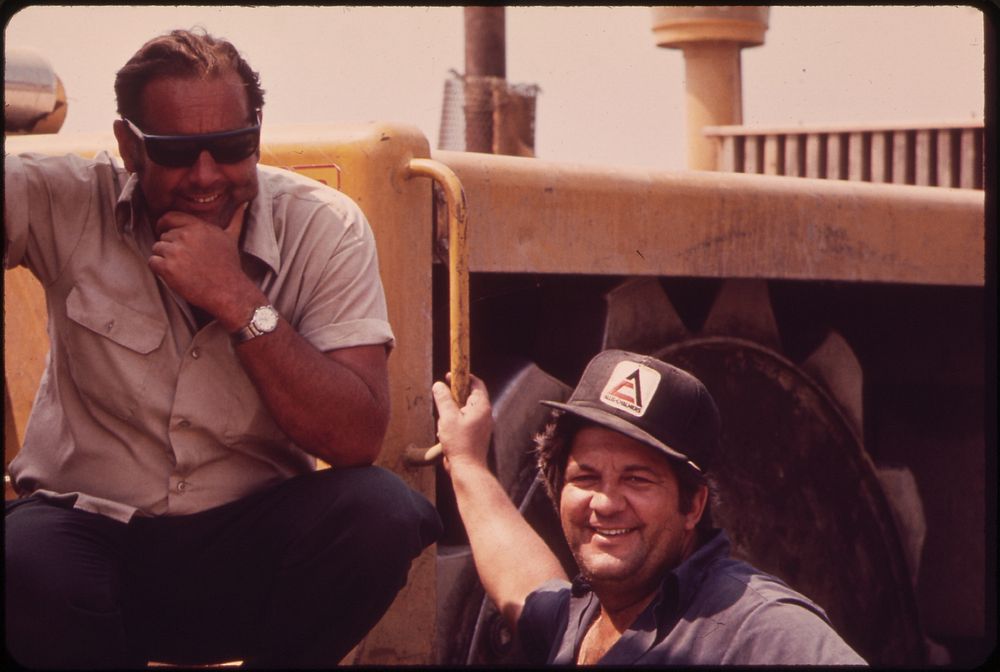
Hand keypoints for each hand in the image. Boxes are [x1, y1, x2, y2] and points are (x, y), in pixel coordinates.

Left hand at [149, 203, 262, 326]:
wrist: (229, 291)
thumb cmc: (229, 265)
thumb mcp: (232, 238)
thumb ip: (235, 219)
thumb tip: (244, 204)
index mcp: (198, 226)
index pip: (170, 217)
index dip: (164, 225)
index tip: (165, 233)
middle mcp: (185, 236)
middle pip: (163, 236)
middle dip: (170, 247)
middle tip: (185, 260)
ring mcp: (176, 252)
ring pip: (157, 249)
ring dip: (164, 259)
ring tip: (182, 268)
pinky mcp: (168, 268)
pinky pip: (153, 262)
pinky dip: (159, 270)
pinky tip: (174, 275)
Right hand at [432, 373, 493, 472]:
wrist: (467, 469)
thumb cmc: (460, 444)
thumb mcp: (447, 417)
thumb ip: (443, 399)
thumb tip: (439, 385)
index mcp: (482, 407)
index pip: (476, 384)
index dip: (463, 377)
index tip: (450, 376)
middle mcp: (485, 415)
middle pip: (469, 397)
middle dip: (454, 397)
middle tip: (442, 398)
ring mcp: (482, 426)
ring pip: (465, 411)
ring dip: (452, 413)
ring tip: (444, 423)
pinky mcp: (476, 435)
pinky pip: (464, 422)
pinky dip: (454, 423)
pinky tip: (445, 433)